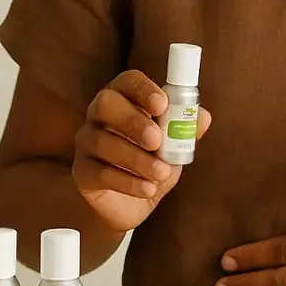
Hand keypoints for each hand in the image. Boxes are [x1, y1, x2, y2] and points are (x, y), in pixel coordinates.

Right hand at [72, 70, 211, 233]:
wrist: (132, 204)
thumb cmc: (152, 163)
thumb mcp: (174, 146)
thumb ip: (186, 130)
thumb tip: (202, 116)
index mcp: (124, 99)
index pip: (127, 81)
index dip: (143, 89)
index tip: (162, 105)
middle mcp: (99, 115)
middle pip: (106, 103)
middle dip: (132, 120)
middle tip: (157, 140)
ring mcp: (86, 142)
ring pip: (104, 142)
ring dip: (138, 159)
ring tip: (162, 173)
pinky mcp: (82, 172)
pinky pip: (100, 173)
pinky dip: (128, 182)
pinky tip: (149, 188)